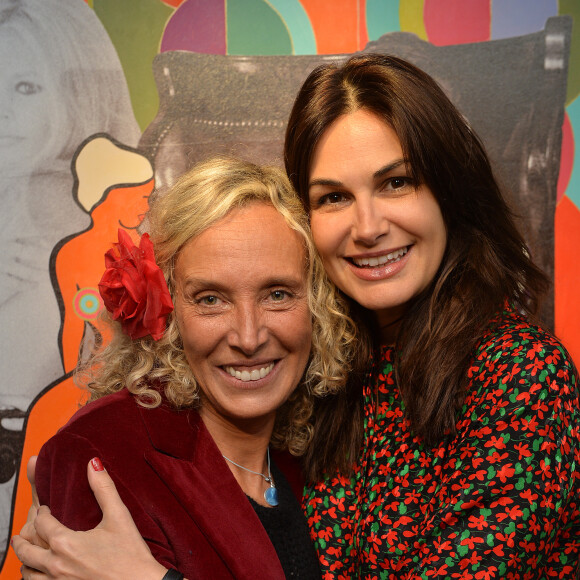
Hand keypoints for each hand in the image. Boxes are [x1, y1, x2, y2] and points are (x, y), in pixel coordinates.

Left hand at [11, 458, 168, 579]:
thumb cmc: (131, 554)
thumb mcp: (119, 516)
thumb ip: (104, 488)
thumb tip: (93, 464)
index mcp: (66, 543)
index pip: (41, 524)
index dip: (41, 513)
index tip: (44, 509)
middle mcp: (56, 565)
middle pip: (26, 550)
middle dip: (22, 539)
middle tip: (23, 532)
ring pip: (27, 572)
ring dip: (25, 560)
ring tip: (29, 552)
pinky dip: (33, 577)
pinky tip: (40, 573)